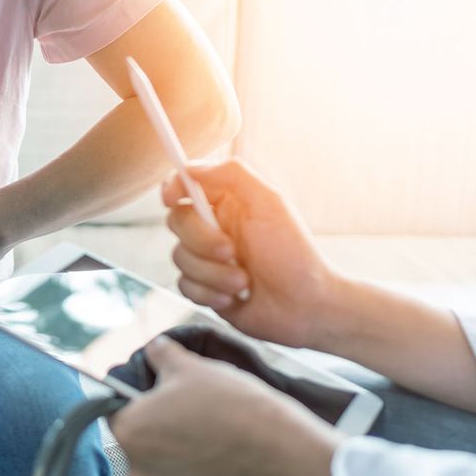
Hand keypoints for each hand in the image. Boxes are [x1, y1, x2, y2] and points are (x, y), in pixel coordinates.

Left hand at [109, 335, 342, 475]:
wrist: (276, 448)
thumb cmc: (230, 405)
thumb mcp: (190, 365)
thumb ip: (160, 354)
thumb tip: (153, 349)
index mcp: (128, 430)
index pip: (119, 412)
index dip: (143, 403)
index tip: (166, 402)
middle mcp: (135, 470)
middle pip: (140, 445)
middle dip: (160, 434)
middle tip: (194, 420)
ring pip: (161, 473)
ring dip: (177, 461)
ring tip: (210, 443)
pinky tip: (217, 467)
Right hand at [163, 158, 341, 348]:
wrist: (304, 308)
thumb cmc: (294, 255)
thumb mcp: (270, 203)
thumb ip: (232, 175)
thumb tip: (190, 168)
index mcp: (228, 202)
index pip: (185, 185)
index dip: (172, 189)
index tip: (171, 198)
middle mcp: (213, 227)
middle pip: (177, 222)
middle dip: (202, 241)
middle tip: (232, 252)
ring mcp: (207, 258)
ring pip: (179, 257)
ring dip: (213, 273)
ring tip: (243, 281)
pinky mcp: (204, 287)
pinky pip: (184, 285)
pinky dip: (210, 292)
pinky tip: (234, 298)